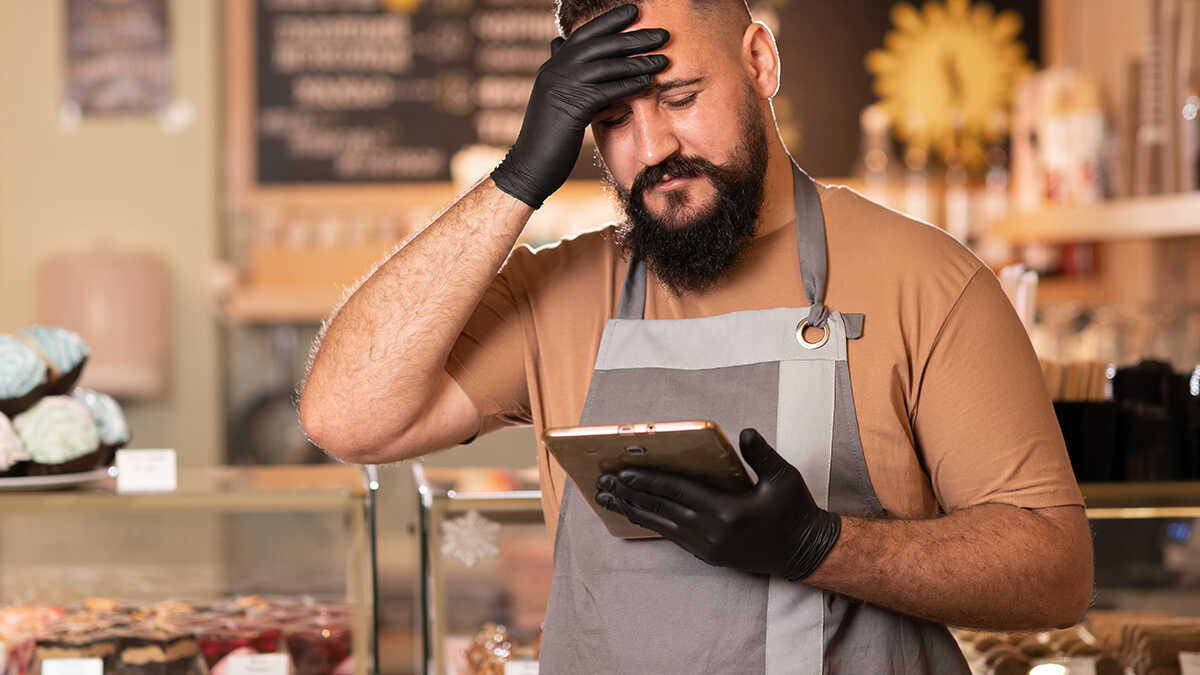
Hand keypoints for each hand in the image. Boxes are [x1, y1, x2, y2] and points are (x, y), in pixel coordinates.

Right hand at [490, 4, 668, 207]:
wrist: (531, 165)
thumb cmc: (549, 135)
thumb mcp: (554, 97)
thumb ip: (563, 72)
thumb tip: (558, 43)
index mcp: (553, 66)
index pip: (584, 34)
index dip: (609, 20)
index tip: (634, 11)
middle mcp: (555, 71)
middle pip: (600, 45)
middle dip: (633, 37)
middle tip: (662, 34)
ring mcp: (561, 88)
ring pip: (607, 66)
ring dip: (639, 62)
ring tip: (664, 60)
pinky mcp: (572, 108)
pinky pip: (607, 91)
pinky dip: (629, 85)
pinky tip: (649, 83)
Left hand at [596, 428, 840, 579]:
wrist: (804, 552)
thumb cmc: (795, 511)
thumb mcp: (784, 478)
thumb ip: (762, 455)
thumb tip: (745, 432)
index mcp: (727, 512)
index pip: (678, 492)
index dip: (649, 481)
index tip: (623, 472)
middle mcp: (711, 533)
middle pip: (661, 509)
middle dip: (630, 494)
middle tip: (602, 483)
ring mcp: (706, 547)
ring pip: (660, 525)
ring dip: (632, 509)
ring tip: (607, 498)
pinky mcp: (706, 555)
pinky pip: (670, 535)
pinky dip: (649, 522)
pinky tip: (633, 513)